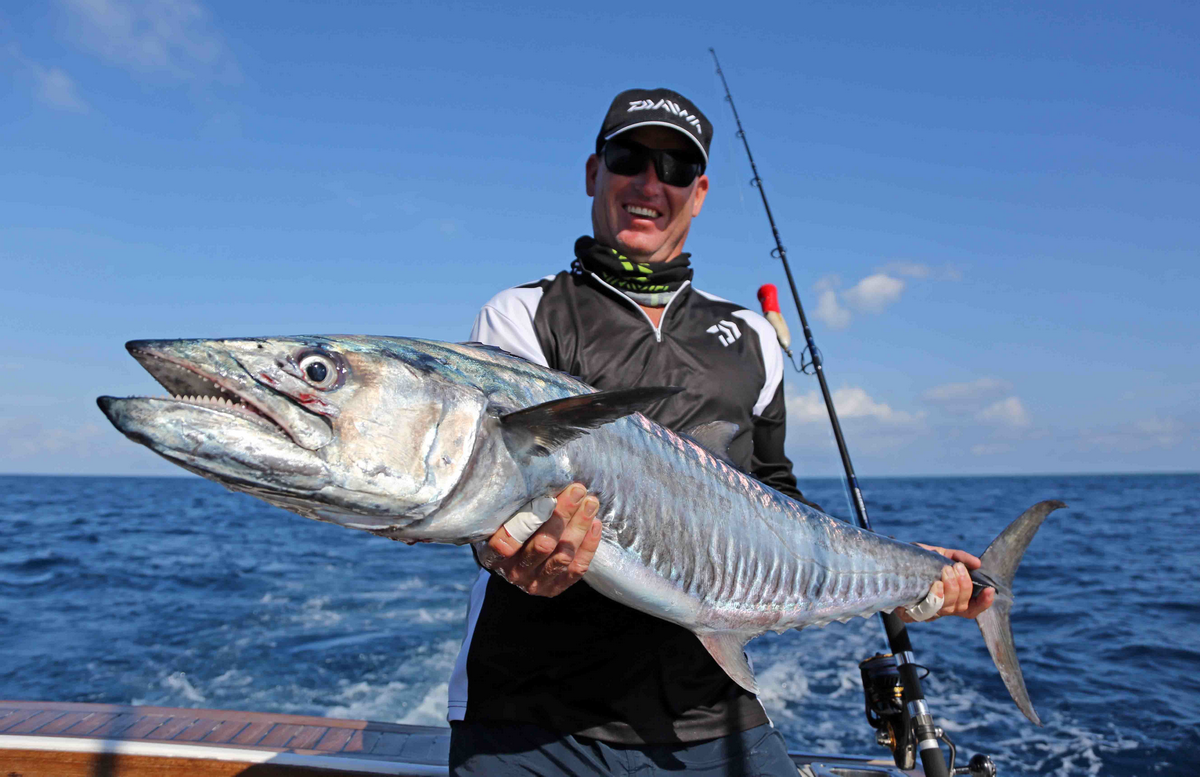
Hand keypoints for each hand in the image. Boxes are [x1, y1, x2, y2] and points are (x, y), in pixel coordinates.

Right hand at [476, 483, 601, 597]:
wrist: (516, 562)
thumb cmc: (510, 529)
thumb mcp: (504, 519)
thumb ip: (515, 509)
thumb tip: (541, 479)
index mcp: (494, 555)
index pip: (507, 543)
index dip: (527, 521)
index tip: (547, 497)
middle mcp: (514, 572)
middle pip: (542, 545)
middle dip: (562, 515)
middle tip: (577, 491)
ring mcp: (536, 583)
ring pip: (563, 555)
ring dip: (579, 527)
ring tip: (590, 502)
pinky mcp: (555, 587)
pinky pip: (577, 568)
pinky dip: (589, 545)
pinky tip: (595, 523)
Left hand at [898, 544, 994, 621]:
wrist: (890, 560)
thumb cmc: (917, 560)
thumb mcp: (939, 555)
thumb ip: (958, 557)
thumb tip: (977, 564)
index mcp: (950, 598)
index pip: (971, 609)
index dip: (983, 603)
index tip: (990, 590)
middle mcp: (940, 609)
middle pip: (960, 607)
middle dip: (963, 586)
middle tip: (957, 568)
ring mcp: (926, 613)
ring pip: (946, 608)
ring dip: (951, 589)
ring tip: (946, 570)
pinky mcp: (910, 614)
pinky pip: (927, 611)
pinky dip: (935, 597)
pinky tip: (936, 585)